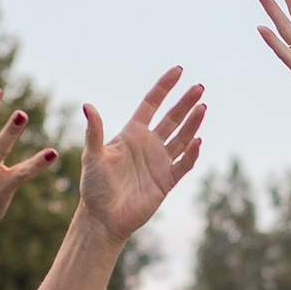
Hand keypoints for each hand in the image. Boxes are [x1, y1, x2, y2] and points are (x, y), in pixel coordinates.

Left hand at [77, 67, 206, 244]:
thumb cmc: (94, 187)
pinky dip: (191, 153)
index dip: (164, 87)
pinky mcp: (167, 181)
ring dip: (192, 123)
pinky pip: (184, 164)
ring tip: (202, 108)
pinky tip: (197, 140)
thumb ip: (94, 132)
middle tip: (199, 88)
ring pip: (181, 138)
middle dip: (185, 103)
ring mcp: (159, 162)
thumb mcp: (92, 157)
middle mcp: (149, 145)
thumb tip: (88, 106)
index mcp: (131, 134)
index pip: (152, 104)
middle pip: (172, 118)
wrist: (103, 218)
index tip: (179, 71)